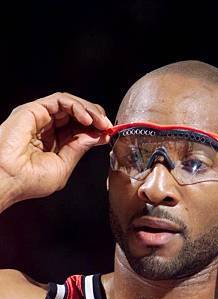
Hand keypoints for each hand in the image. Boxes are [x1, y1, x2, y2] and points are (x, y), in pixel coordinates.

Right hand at [0, 92, 111, 207]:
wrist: (8, 179)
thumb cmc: (29, 180)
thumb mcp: (63, 166)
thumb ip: (79, 148)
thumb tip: (98, 136)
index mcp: (53, 145)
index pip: (78, 130)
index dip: (95, 129)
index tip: (109, 134)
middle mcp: (46, 129)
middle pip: (76, 115)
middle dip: (96, 118)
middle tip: (108, 126)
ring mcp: (39, 118)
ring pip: (70, 104)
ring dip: (90, 110)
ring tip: (101, 123)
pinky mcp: (33, 110)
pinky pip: (60, 100)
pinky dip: (76, 106)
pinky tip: (87, 119)